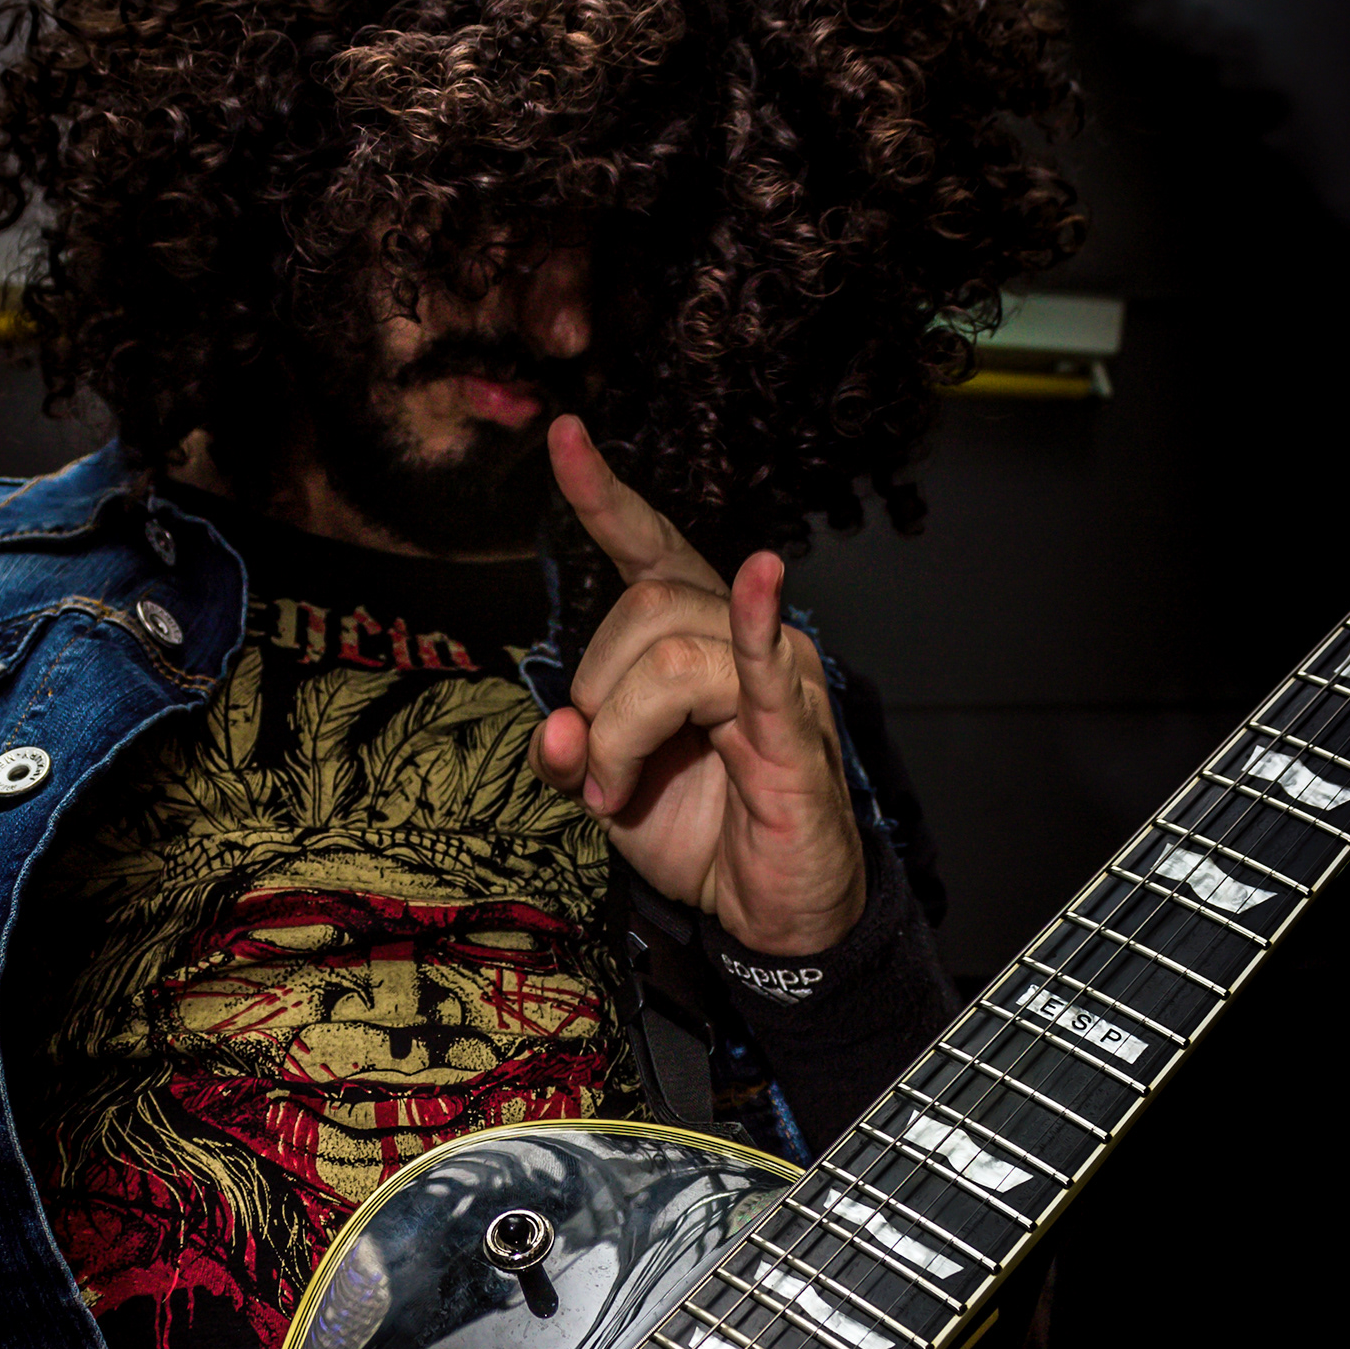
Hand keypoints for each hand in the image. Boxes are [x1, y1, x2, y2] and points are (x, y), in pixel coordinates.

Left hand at [530, 419, 865, 953]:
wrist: (767, 913)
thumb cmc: (701, 832)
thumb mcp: (606, 790)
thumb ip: (571, 749)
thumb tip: (556, 730)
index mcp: (694, 636)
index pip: (645, 546)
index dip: (602, 493)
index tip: (563, 434)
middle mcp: (740, 637)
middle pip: (643, 609)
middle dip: (595, 696)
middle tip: (598, 774)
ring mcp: (774, 679)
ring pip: (671, 656)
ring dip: (621, 736)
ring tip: (622, 795)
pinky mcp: (793, 732)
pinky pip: (764, 666)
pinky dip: (753, 620)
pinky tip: (759, 577)